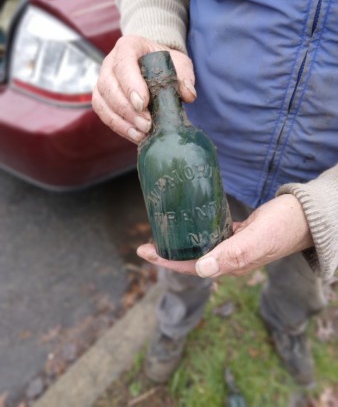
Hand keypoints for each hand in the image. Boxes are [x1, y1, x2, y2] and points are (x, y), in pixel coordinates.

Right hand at [92, 35, 195, 143]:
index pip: (124, 63)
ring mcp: (102, 81)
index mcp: (128, 47)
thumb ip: (184, 77)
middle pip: (109, 86)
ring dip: (122, 121)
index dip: (130, 85)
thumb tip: (188, 95)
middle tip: (146, 125)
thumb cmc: (165, 64)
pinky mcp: (101, 99)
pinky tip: (135, 136)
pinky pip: (104, 114)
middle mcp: (110, 62)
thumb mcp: (179, 64)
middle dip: (127, 109)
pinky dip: (118, 127)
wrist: (154, 67)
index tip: (143, 104)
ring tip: (142, 134)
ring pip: (102, 102)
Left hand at [137, 194, 313, 276]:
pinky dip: (198, 232)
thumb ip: (231, 254)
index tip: (145, 251)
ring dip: (181, 244)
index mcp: (231, 264)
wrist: (304, 216)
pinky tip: (191, 223)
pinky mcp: (238, 235)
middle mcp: (229, 259)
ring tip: (164, 234)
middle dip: (167, 254)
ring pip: (200, 248)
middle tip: (147, 244)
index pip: (191, 267)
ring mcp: (234, 248)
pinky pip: (213, 236)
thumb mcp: (255, 240)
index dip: (166, 262)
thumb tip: (200, 269)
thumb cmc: (282, 226)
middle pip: (191, 260)